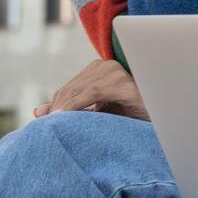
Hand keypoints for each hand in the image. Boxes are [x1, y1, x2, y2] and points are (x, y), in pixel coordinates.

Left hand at [33, 59, 149, 121]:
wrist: (160, 120)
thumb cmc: (130, 117)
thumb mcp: (98, 113)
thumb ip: (70, 109)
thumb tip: (37, 112)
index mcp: (100, 70)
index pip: (68, 89)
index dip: (56, 107)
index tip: (44, 126)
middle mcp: (107, 66)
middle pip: (71, 90)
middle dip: (57, 110)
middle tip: (46, 131)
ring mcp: (116, 72)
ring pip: (78, 91)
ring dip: (64, 111)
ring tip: (54, 129)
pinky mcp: (124, 83)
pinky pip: (92, 93)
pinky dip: (76, 106)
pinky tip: (65, 119)